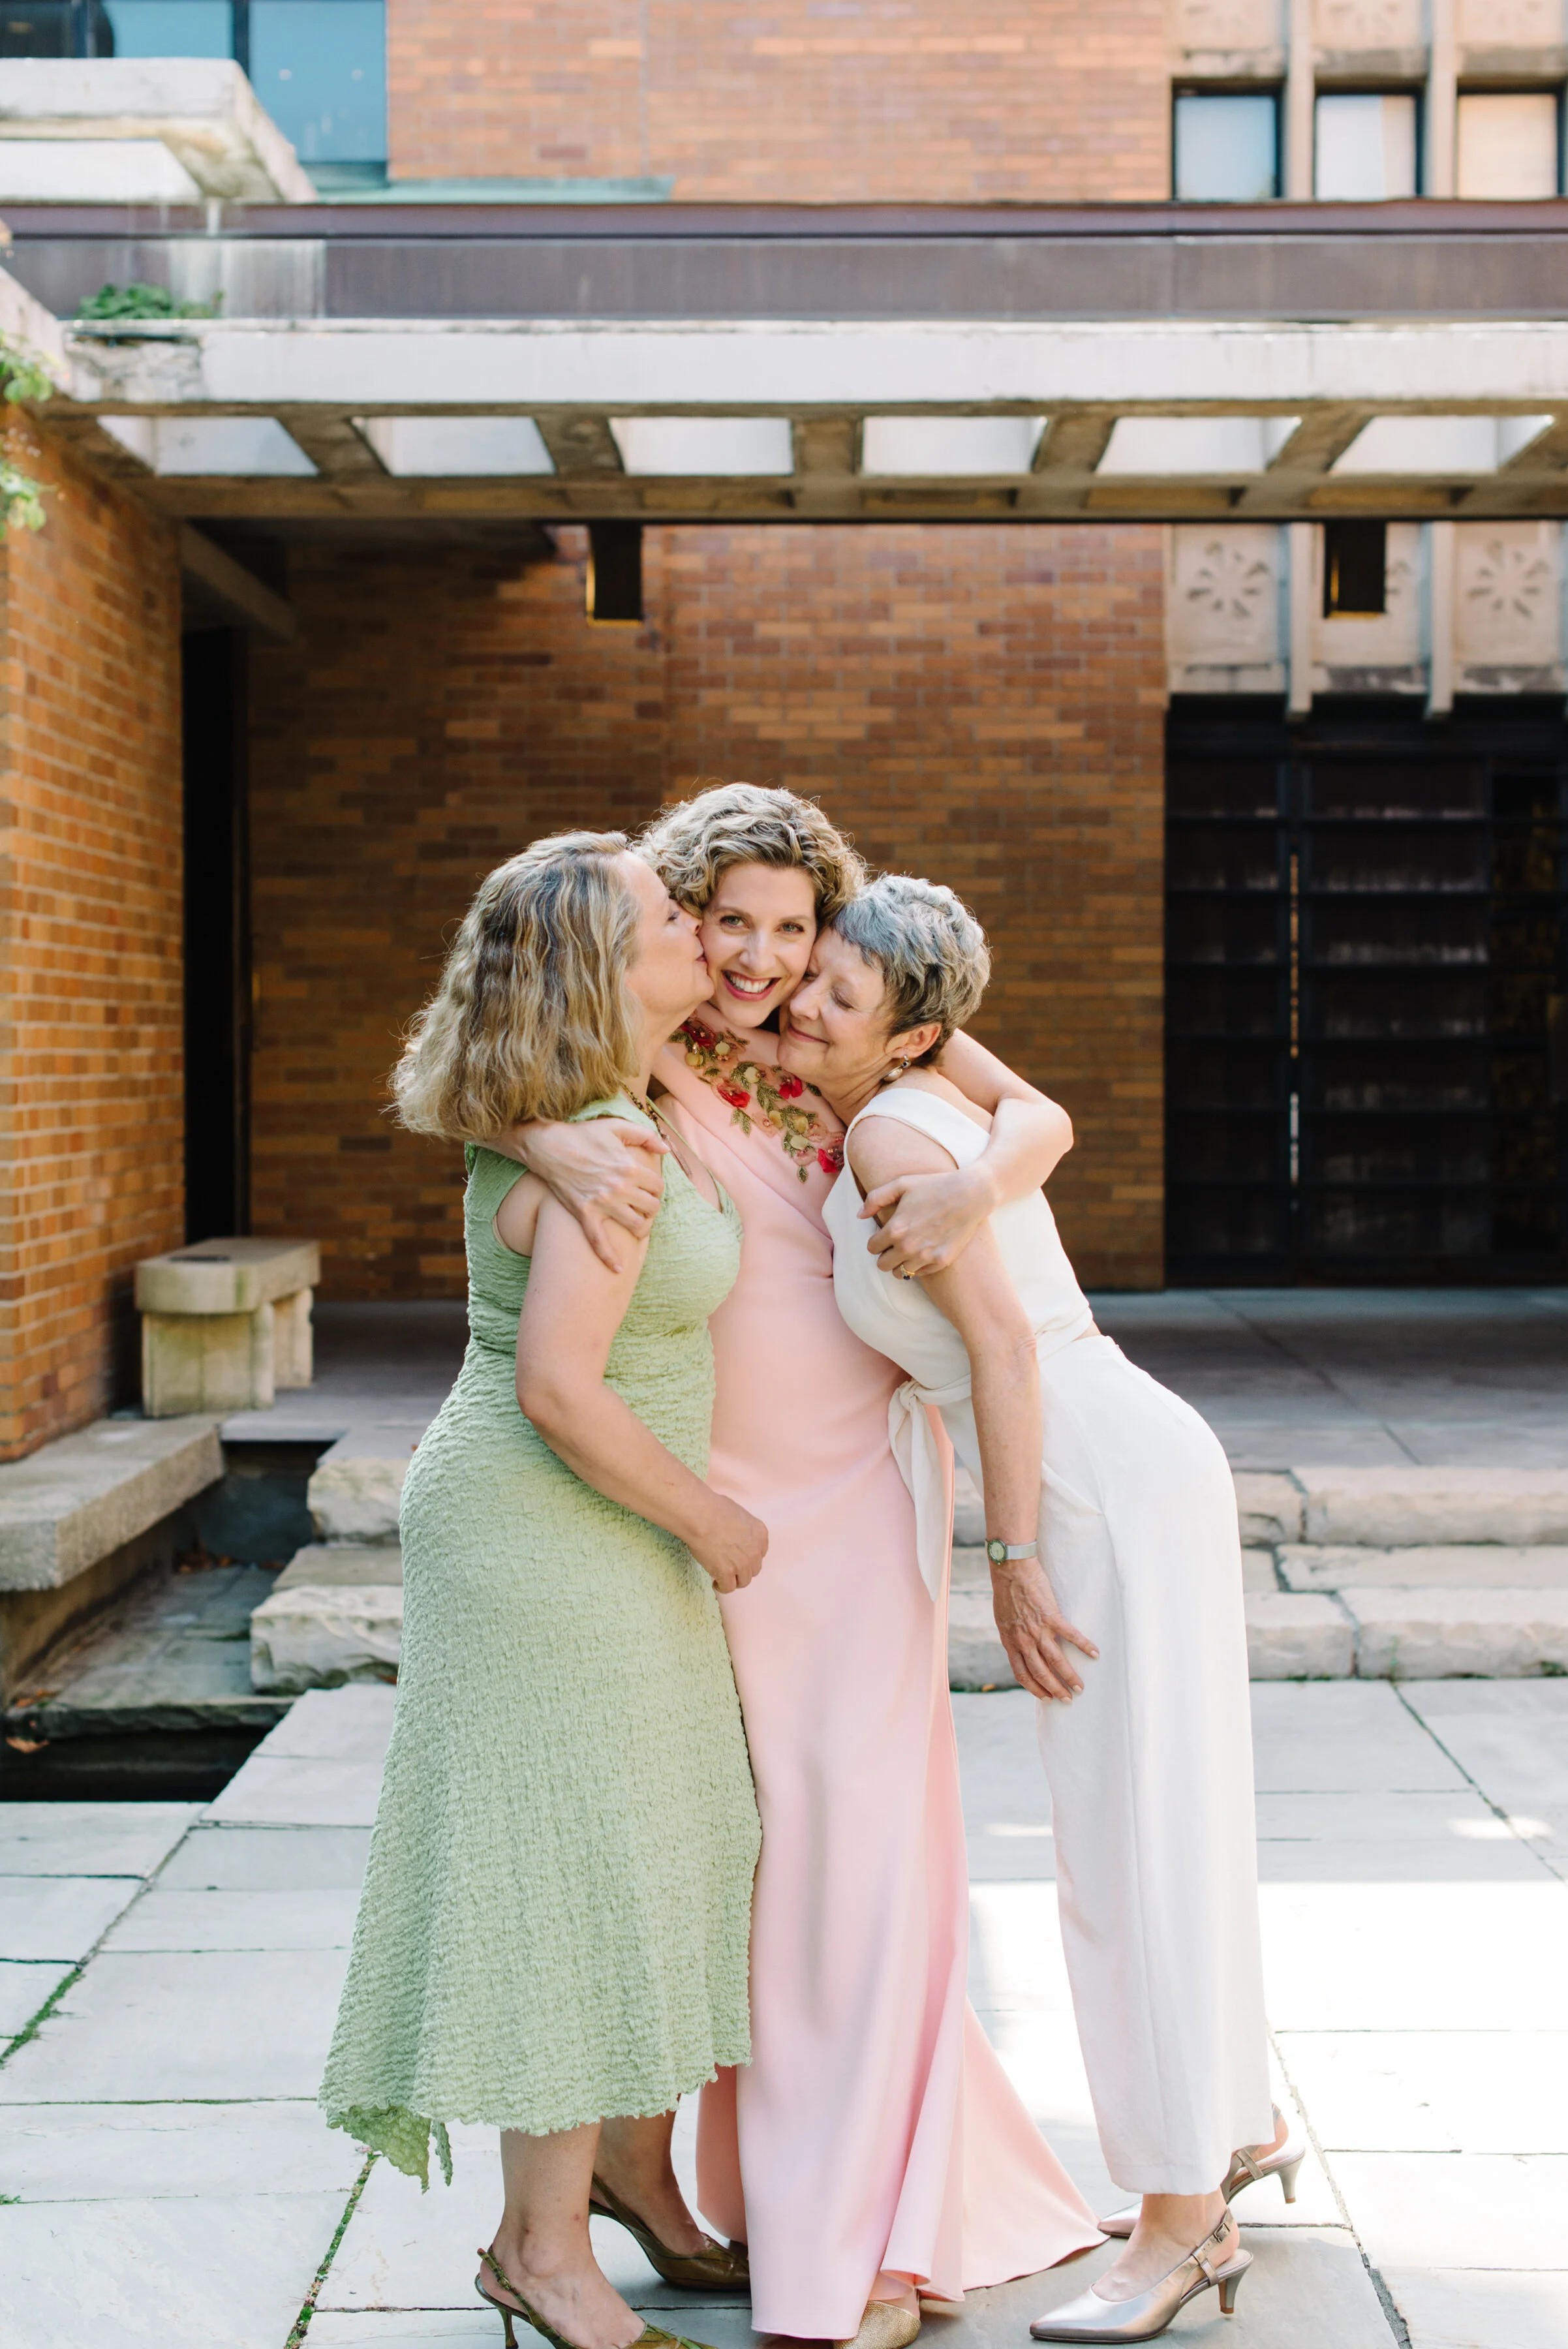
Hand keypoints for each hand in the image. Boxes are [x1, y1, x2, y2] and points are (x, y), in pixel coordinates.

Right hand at [501, 1118, 667, 1273]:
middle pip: (651, 1208)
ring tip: (638, 1226)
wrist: (548, 1147)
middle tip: (644, 1206)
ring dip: (642, 1229)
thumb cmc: (583, 1135)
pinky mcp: (585, 1214)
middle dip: (652, 1208)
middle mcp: (619, 1188)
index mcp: (629, 1167)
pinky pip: (599, 1242)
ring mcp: (602, 1203)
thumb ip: (645, 1135)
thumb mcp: (616, 1126)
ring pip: (636, 1226)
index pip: (658, 1186)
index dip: (657, 1188)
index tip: (650, 1189)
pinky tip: (618, 1269)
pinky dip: (609, 1257)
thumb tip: (666, 1149)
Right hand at [688, 1495, 767, 1593]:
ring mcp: (742, 1564)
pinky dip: (722, 1587)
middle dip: (743, 1568)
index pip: (760, 1553)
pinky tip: (715, 1582)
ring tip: (723, 1576)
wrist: (701, 1516)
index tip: (740, 1556)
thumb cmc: (714, 1508)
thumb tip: (734, 1532)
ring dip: (735, 1580)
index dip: (749, 1556)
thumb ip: (742, 1527)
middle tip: (731, 1566)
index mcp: (760, 1534)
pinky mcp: (726, 1573)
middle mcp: (755, 1551)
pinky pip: (728, 1587)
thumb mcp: (739, 1513)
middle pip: (754, 1568)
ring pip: (744, 1581)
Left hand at [860, 1165, 994, 1278]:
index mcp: (895, 1228)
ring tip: (907, 1252)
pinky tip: (924, 1252)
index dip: (876, 1241)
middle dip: (885, 1255)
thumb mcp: (902, 1184)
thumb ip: (875, 1198)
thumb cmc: (934, 1185)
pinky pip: (920, 1273)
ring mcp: (926, 1256)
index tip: (885, 1236)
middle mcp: (908, 1246)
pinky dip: (919, 1266)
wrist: (971, 1194)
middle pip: (883, 1265)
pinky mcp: (941, 1261)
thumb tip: (860, 1215)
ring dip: (900, 1264)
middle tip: (895, 1245)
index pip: (872, 1248)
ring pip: (900, 1273)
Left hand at [990, 1560, 1097, 1701]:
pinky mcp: (1051, 1617)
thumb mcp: (1003, 1621)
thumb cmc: (1006, 1593)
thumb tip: (1020, 1648)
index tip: (1046, 1698)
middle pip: (1041, 1673)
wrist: (1010, 1571)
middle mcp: (1024, 1641)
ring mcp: (1038, 1630)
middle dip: (1055, 1689)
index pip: (1022, 1674)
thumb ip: (1013, 1636)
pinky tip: (1095, 1654)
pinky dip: (1084, 1646)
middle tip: (1068, 1699)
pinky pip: (1071, 1636)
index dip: (1035, 1688)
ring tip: (1080, 1687)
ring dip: (1069, 1676)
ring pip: (1056, 1661)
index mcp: (1010, 1642)